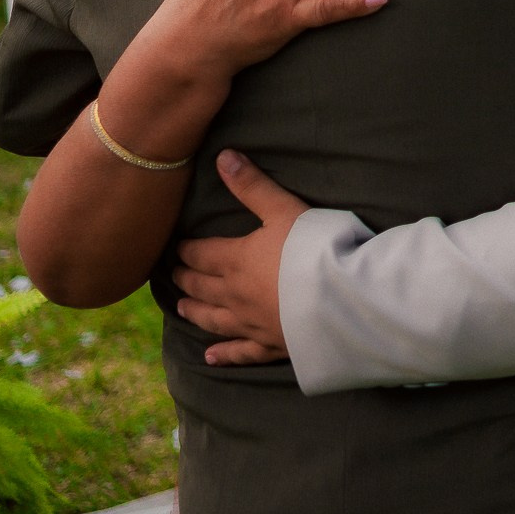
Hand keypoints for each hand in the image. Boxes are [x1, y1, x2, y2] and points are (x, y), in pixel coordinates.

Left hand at [174, 150, 303, 366]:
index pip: (200, 254)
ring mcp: (251, 323)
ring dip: (195, 312)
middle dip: (186, 279)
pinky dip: (224, 354)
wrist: (340, 297)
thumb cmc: (315, 247)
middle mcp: (234, 294)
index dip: (186, 250)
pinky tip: (210, 357)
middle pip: (201, 286)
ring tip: (181, 309)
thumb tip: (222, 156)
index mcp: (235, 260)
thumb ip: (253, 186)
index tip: (175, 248)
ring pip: (213, 319)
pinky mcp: (270, 344)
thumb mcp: (284, 208)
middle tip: (174, 275)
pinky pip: (241, 352)